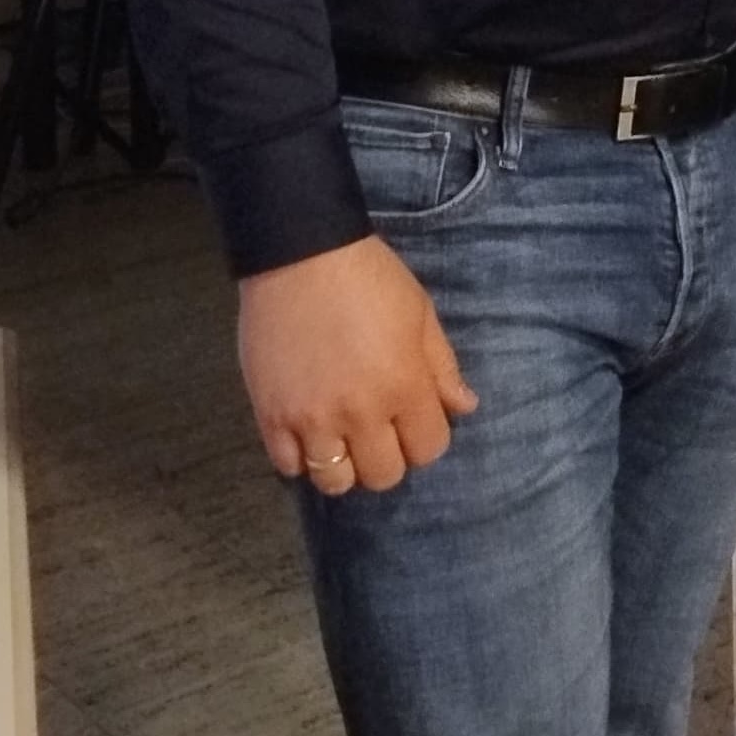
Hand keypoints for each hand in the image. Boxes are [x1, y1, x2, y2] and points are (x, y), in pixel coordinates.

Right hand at [237, 236, 477, 495]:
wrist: (298, 253)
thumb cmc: (370, 277)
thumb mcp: (421, 315)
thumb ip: (443, 368)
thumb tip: (465, 408)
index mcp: (403, 387)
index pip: (429, 449)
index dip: (425, 438)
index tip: (414, 419)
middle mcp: (359, 412)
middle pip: (383, 475)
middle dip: (388, 457)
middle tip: (378, 430)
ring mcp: (310, 418)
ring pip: (334, 481)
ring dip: (344, 465)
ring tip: (341, 437)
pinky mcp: (270, 414)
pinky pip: (288, 466)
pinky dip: (300, 457)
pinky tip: (308, 431)